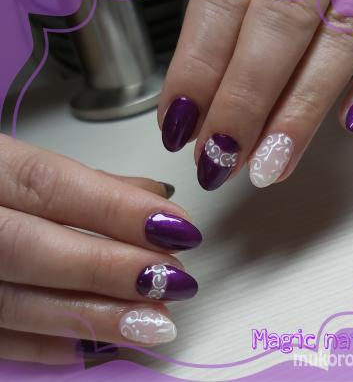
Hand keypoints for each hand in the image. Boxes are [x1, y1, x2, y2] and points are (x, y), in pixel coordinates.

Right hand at [0, 134, 200, 363]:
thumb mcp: (22, 163)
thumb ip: (89, 182)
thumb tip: (156, 196)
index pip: (52, 185)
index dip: (118, 208)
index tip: (178, 227)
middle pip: (32, 249)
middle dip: (110, 268)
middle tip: (172, 281)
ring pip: (11, 304)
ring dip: (90, 317)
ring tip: (152, 322)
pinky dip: (44, 346)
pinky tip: (95, 346)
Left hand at [158, 0, 352, 189]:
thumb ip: (219, 19)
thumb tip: (193, 105)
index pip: (220, 2)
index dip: (196, 71)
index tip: (178, 128)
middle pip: (276, 25)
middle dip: (243, 104)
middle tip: (218, 160)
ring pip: (339, 38)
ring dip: (301, 112)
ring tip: (270, 166)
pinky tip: (352, 122)